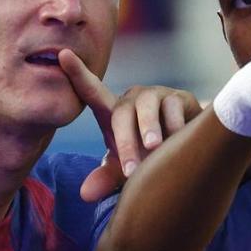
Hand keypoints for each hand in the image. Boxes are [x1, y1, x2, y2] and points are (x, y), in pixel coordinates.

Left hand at [59, 48, 200, 201]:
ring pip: (148, 107)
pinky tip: (180, 142)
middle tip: (131, 171)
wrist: (188, 150)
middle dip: (125, 141)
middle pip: (122, 113)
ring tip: (155, 149)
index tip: (63, 56)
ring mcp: (157, 96)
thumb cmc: (147, 157)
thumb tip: (85, 194)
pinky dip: (175, 129)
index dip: (78, 75)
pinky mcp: (180, 98)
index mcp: (114, 114)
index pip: (92, 93)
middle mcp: (133, 100)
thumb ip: (106, 178)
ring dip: (150, 129)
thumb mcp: (125, 170)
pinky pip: (175, 110)